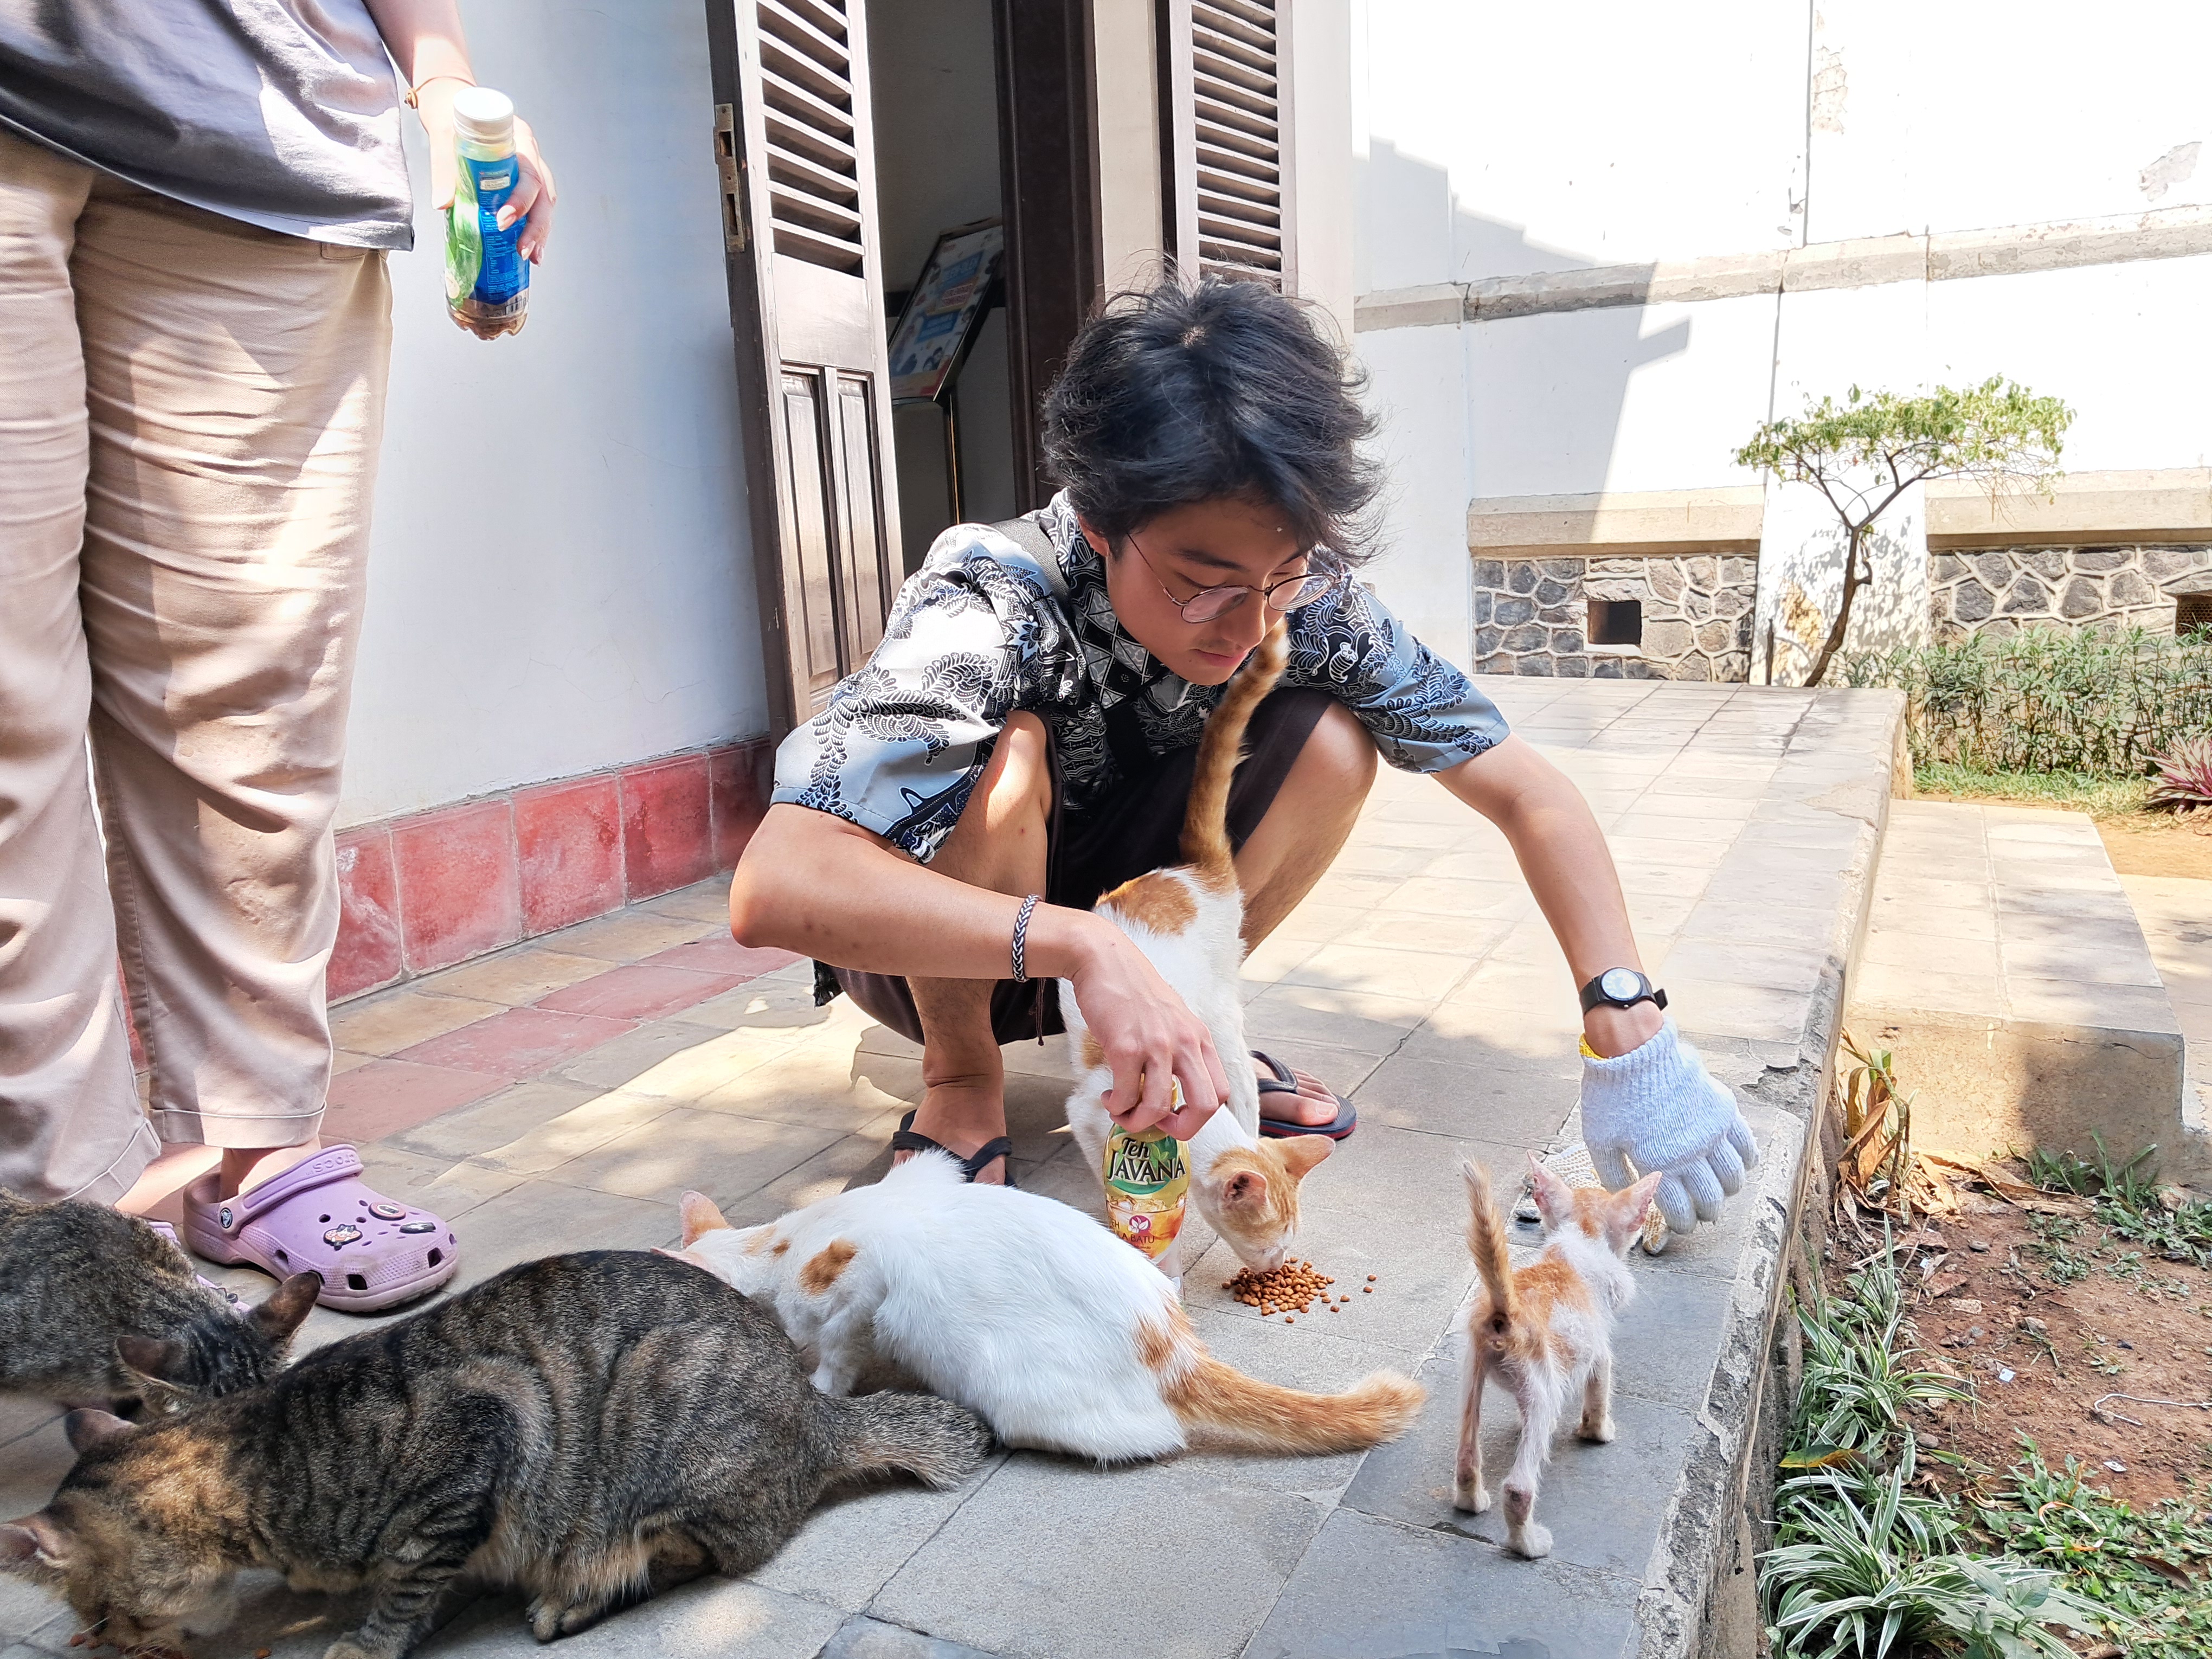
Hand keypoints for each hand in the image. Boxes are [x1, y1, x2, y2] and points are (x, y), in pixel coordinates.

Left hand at [411, 79, 557, 261]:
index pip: (529, 173)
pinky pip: (535, 205)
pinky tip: (529, 247)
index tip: (503, 221)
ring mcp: (529, 166)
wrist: (449, 101)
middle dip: (536, 226)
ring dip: (540, 231)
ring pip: (545, 202)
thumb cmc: (449, 113)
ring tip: (532, 256)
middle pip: (544, 194)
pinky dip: (533, 227)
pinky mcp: (521, 179)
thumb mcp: (442, 134)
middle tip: (523, 250)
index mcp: (518, 138)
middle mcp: (530, 153)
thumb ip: (444, 166)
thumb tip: (443, 204)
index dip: (521, 200)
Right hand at [1063, 919, 1228, 1139]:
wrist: (1105, 959)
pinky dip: (1115, 1106)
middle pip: (1205, 1106)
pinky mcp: (1125, 1046)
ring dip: (1136, 1121)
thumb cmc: (1134, 992)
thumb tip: (1169, 1093)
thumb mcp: (1172, 1019)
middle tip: (1155, 1126)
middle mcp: (1185, 1043)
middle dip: (1180, 1129)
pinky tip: (1107, 1096)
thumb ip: (1178, 1050)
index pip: (1221, 1093)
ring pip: (1158, 1106)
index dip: (1199, 1117)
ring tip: (1120, 1111)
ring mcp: (1157, 1045)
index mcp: (1199, 1039)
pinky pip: (1125, 1095)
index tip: (1173, 1115)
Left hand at [1578, 1019, 1757, 1235]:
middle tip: (1699, 1213)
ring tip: (1718, 1191)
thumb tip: (1625, 1197)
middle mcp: (1691, 1153)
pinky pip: (1747, 1145)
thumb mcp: (1598, 1140)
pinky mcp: (1723, 1110)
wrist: (1633, 1049)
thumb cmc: (1611, 1094)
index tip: (1679, 1224)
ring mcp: (1711, 1132)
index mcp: (1659, 1164)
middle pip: (1711, 1200)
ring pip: (1733, 1178)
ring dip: (1727, 1191)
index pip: (1680, 1210)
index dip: (1681, 1224)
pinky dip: (1746, 1161)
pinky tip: (1737, 1164)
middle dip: (1705, 1213)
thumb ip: (1613, 1175)